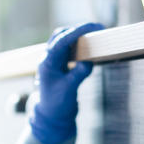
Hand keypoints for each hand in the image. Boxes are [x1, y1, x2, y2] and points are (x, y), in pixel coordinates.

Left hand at [29, 22, 104, 143]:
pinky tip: (91, 46)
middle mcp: (48, 59)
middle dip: (78, 29)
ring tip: (96, 35)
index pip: (60, 42)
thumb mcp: (68, 91)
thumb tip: (88, 63)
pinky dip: (80, 45)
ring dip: (79, 36)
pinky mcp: (61, 64)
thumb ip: (77, 76)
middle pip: (61, 35)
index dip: (76, 32)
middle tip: (97, 28)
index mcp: (47, 63)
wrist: (52, 116)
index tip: (91, 27)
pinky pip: (70, 49)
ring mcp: (54, 61)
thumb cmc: (57, 105)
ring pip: (65, 40)